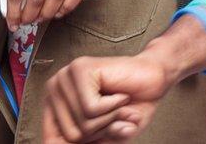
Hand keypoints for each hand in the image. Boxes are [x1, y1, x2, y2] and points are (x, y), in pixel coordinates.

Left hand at [42, 52, 176, 142]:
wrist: (154, 80)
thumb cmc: (131, 106)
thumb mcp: (107, 137)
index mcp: (55, 106)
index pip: (51, 140)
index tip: (97, 138)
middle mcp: (55, 89)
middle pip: (71, 136)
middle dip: (100, 131)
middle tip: (114, 115)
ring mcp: (66, 77)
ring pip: (82, 123)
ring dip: (109, 119)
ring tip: (118, 104)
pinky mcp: (80, 70)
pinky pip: (91, 109)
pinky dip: (113, 108)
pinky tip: (120, 95)